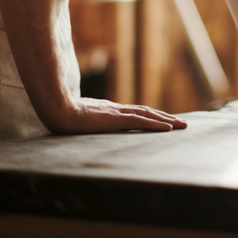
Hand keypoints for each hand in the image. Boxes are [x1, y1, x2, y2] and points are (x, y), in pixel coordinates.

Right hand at [47, 97, 187, 133]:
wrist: (56, 109)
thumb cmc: (62, 114)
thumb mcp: (78, 118)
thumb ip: (87, 118)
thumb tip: (86, 122)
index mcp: (108, 110)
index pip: (135, 112)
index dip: (151, 116)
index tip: (164, 120)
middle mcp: (116, 109)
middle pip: (146, 112)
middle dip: (165, 118)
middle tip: (182, 124)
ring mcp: (116, 113)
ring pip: (148, 115)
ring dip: (166, 121)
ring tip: (181, 126)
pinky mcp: (115, 119)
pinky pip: (140, 122)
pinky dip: (155, 124)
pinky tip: (168, 128)